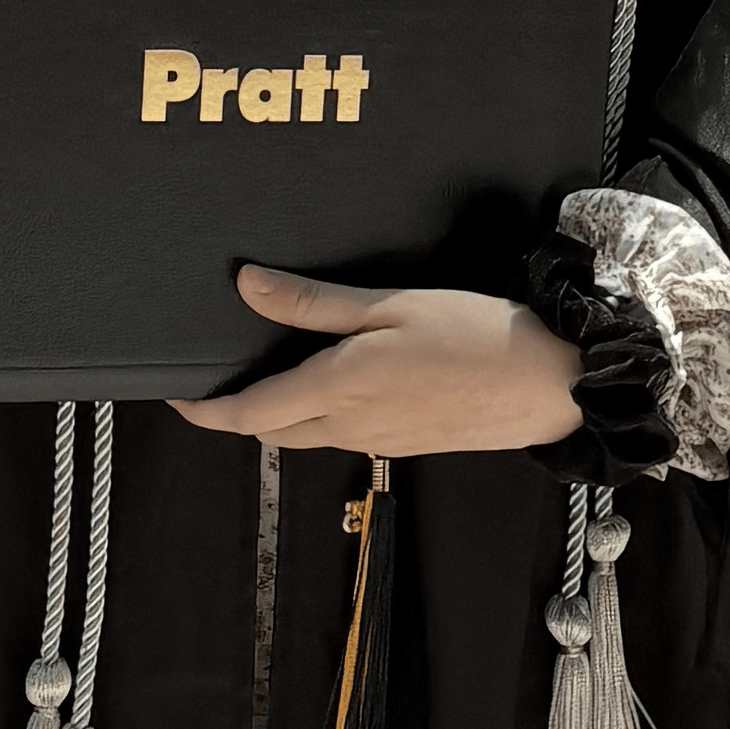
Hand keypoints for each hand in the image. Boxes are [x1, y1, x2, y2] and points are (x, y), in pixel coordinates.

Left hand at [170, 268, 583, 455]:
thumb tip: (248, 286)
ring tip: (270, 370)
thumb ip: (314, 303)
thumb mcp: (390, 305)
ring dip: (278, 412)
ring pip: (306, 433)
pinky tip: (335, 379)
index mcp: (338, 390)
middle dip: (237, 410)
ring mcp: (378, 440)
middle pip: (271, 429)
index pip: (249, 413)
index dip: (205, 410)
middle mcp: (350, 426)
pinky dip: (319, 413)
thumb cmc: (478, 338)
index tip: (178, 396)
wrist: (551, 386)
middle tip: (217, 378)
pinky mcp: (404, 442)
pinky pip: (343, 433)